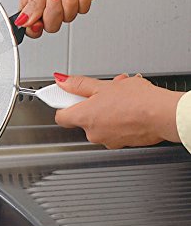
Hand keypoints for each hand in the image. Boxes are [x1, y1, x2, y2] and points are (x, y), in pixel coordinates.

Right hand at [16, 0, 137, 37]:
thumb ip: (32, 4)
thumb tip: (21, 22)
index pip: (28, 22)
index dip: (33, 27)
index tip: (38, 23)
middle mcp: (47, 0)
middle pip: (48, 24)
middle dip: (55, 9)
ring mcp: (65, 2)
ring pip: (67, 18)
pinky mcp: (80, 2)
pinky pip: (81, 10)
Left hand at [54, 73, 183, 148]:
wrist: (163, 115)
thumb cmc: (137, 101)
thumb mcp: (103, 85)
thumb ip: (79, 84)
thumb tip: (62, 82)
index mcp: (84, 117)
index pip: (61, 116)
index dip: (64, 105)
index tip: (68, 97)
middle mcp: (93, 133)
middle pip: (83, 117)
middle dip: (93, 103)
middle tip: (105, 92)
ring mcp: (108, 140)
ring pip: (101, 122)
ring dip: (107, 110)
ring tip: (122, 97)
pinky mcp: (122, 143)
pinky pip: (114, 129)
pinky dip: (119, 119)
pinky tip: (130, 108)